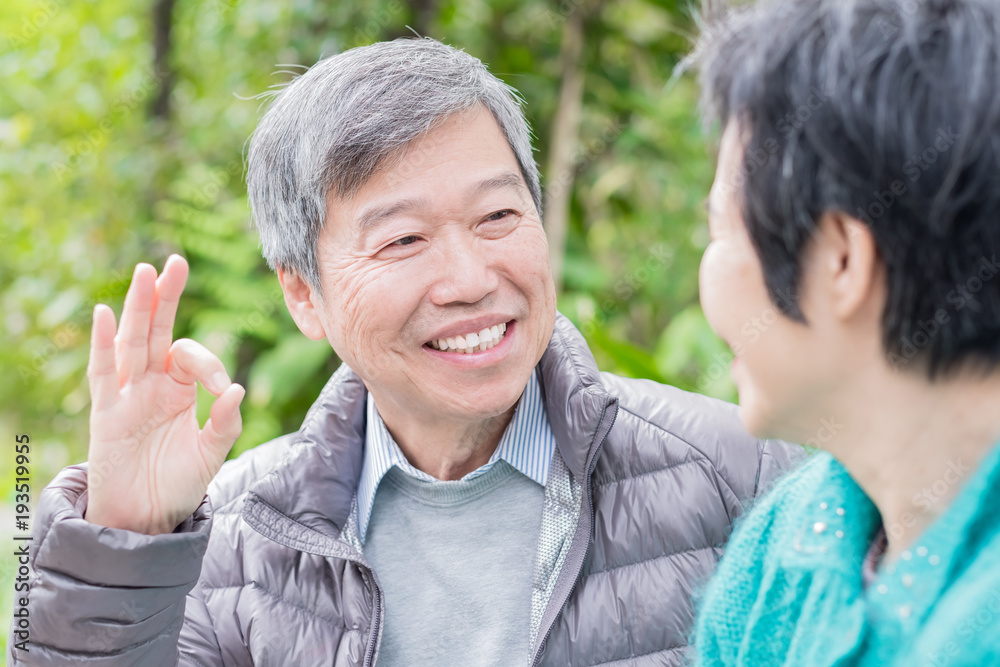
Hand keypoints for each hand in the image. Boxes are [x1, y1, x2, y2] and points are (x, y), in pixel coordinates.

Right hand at [84, 254, 244, 534]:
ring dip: (138, 309)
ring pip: (131, 344)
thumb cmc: (178, 483)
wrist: (145, 519)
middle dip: (166, 297)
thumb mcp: (211, 455)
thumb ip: (225, 424)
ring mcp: (126, 396)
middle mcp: (151, 385)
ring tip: (146, 272)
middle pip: (157, 332)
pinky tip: (106, 314)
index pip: (191, 356)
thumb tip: (238, 389)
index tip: (219, 388)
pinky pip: (102, 374)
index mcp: (178, 389)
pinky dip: (102, 345)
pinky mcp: (105, 415)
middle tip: (176, 261)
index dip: (208, 362)